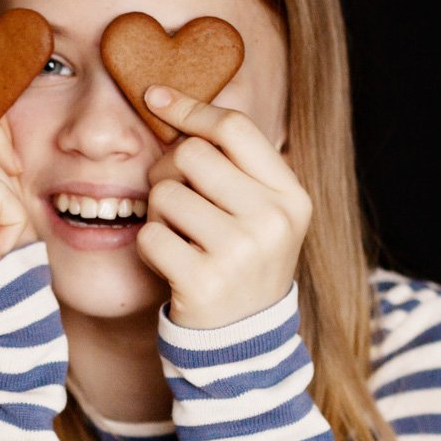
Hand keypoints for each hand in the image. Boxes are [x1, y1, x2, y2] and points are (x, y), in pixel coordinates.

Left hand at [135, 85, 312, 329]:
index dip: (191, 109)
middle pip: (192, 155)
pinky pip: (150, 235)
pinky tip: (170, 263)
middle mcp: (273, 220)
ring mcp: (241, 253)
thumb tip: (168, 100)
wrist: (242, 342)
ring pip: (166, 194)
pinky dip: (149, 246)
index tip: (156, 98)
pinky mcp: (204, 282)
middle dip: (167, 172)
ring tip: (179, 237)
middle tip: (172, 199)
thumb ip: (232, 164)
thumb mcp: (259, 212)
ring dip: (158, 214)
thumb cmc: (240, 262)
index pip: (235, 128)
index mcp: (291, 195)